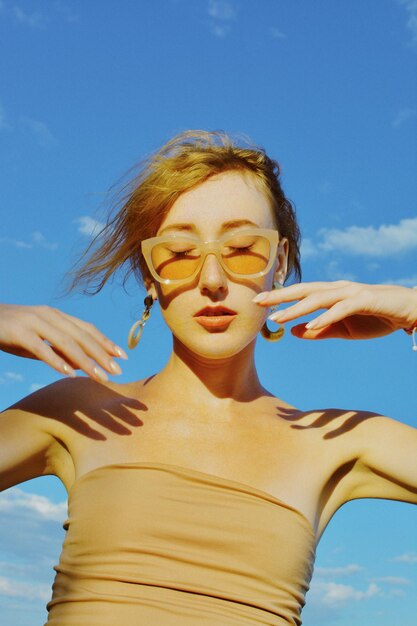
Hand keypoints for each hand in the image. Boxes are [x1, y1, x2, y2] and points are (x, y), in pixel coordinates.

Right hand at [0, 304, 127, 380]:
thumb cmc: (10, 332)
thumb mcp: (38, 341)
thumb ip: (58, 350)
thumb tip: (80, 365)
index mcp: (56, 316)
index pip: (87, 329)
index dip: (106, 342)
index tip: (122, 357)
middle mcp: (49, 316)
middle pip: (81, 337)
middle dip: (101, 355)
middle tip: (117, 371)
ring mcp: (34, 322)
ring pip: (66, 343)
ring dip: (85, 361)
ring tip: (99, 376)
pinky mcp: (20, 333)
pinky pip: (41, 348)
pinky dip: (56, 361)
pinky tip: (69, 373)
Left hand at [253, 280, 416, 340]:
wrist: (408, 312)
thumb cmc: (374, 318)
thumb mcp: (343, 329)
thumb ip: (320, 330)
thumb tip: (295, 332)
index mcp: (331, 293)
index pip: (301, 293)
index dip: (280, 297)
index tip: (259, 303)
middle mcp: (338, 289)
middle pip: (304, 290)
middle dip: (280, 296)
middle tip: (258, 302)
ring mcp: (351, 292)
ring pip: (319, 298)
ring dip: (298, 308)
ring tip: (279, 318)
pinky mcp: (365, 300)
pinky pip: (342, 309)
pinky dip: (326, 316)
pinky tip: (311, 325)